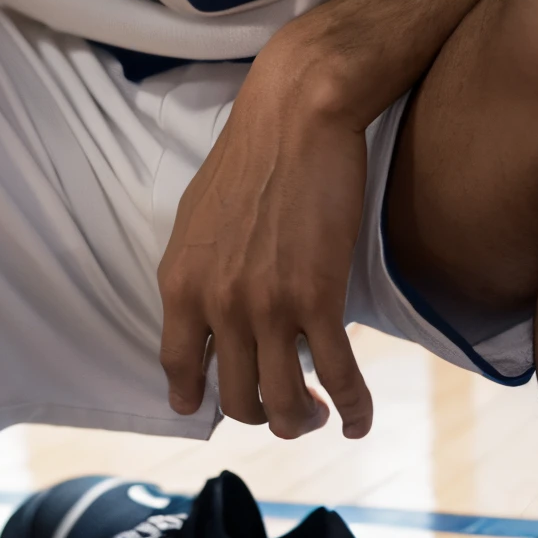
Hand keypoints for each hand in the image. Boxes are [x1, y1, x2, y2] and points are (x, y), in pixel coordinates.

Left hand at [157, 42, 374, 439]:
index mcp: (181, 282)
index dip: (196, 400)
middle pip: (236, 399)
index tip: (209, 412)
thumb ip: (197, 271)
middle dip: (261, 414)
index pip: (178, 369)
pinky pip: (338, 377)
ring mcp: (268, 306)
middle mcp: (218, 304)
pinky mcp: (318, 298)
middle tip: (284, 406)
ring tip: (316, 413)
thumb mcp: (197, 215)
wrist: (295, 115)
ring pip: (283, 403)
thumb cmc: (249, 154)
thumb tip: (205, 312)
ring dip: (301, 421)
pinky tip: (359, 418)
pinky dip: (352, 409)